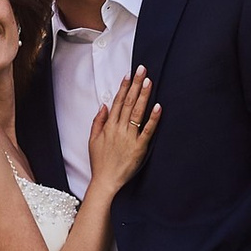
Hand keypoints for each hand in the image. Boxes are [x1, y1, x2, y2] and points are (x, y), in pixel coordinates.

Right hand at [85, 69, 159, 193]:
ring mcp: (130, 138)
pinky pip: (147, 131)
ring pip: (137, 113)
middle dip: (136, 85)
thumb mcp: (93, 140)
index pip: (118, 102)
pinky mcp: (139, 148)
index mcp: (109, 126)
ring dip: (143, 96)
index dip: (124, 87)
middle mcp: (119, 129)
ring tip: (149, 82)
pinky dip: (153, 119)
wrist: (105, 181)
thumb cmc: (99, 162)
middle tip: (142, 70)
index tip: (129, 74)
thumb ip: (98, 121)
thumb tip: (103, 105)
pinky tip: (158, 107)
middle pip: (129, 103)